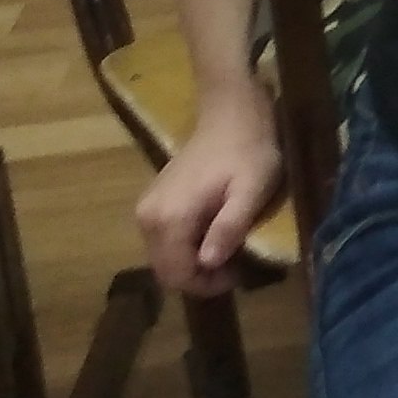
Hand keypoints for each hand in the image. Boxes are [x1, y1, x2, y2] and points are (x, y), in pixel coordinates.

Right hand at [139, 80, 283, 298]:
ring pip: (164, 257)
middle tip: (236, 267)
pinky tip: (214, 235)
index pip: (177, 274)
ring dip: (193, 263)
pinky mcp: (153, 202)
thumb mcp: (251, 189)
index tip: (240, 275)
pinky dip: (187, 247)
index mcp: (169, 218)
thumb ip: (229, 226)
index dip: (208, 284)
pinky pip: (165, 240)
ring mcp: (146, 209)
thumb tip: (207, 263)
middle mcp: (147, 218)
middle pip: (167, 270)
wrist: (231, 113)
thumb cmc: (248, 150)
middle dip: (200, 277)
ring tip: (229, 252)